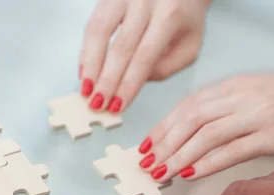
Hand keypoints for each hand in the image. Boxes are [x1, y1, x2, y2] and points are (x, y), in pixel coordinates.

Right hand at [80, 0, 209, 112]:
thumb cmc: (183, 18)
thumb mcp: (189, 45)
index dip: (128, 84)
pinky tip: (84, 71)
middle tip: (97, 104)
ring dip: (90, 65)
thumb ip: (165, 68)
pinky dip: (86, 52)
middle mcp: (145, 2)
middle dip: (106, 81)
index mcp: (170, 15)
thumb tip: (133, 81)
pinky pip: (92, 25)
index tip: (117, 106)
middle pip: (120, 47)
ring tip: (85, 90)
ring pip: (100, 33)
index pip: (145, 56)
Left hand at [139, 71, 273, 181]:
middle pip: (190, 120)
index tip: (145, 146)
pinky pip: (234, 150)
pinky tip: (191, 174)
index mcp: (232, 87)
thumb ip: (220, 109)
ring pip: (207, 135)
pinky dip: (208, 163)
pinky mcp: (273, 135)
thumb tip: (186, 132)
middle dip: (164, 144)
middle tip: (147, 164)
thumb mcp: (250, 95)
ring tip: (162, 173)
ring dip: (179, 156)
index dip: (162, 127)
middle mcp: (240, 97)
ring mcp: (257, 115)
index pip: (186, 107)